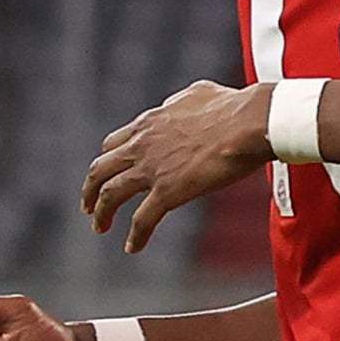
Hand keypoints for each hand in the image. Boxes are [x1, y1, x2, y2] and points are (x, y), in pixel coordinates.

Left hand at [85, 82, 271, 254]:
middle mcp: (141, 146)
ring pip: (110, 195)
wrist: (250, 122)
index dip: (109, 161)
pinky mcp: (168, 192)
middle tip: (89, 204)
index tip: (111, 173)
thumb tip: (180, 105)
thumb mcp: (197, 93)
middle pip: (100, 170)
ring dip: (101, 213)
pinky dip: (135, 236)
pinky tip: (132, 246)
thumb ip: (180, 102)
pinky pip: (143, 219)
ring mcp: (152, 170)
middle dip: (91, 189)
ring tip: (99, 227)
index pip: (114, 145)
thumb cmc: (233, 107)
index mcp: (148, 124)